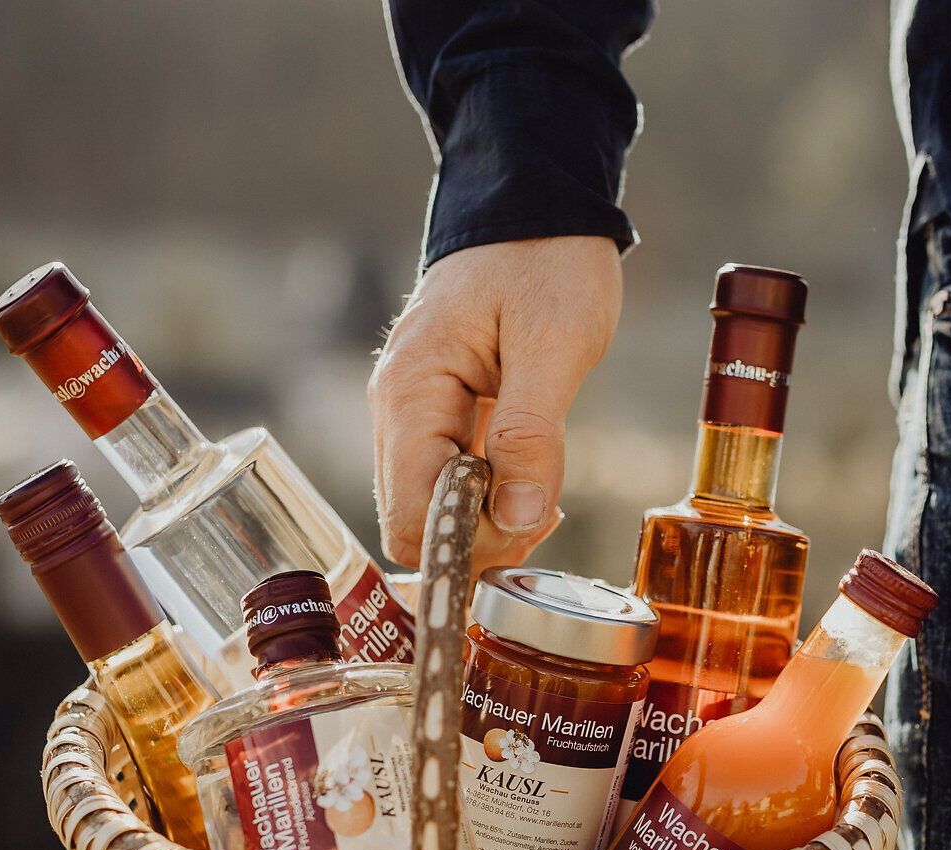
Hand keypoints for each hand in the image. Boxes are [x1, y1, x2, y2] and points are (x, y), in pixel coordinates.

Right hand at [369, 236, 622, 568]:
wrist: (535, 207)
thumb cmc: (546, 261)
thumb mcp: (556, 342)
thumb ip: (533, 434)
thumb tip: (517, 517)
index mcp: (410, 393)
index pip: (410, 517)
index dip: (468, 541)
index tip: (531, 523)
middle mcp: (395, 411)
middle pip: (412, 524)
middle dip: (481, 536)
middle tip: (545, 509)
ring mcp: (412, 416)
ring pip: (431, 510)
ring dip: (488, 520)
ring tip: (543, 490)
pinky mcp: (436, 419)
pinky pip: (448, 484)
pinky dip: (490, 497)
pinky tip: (531, 479)